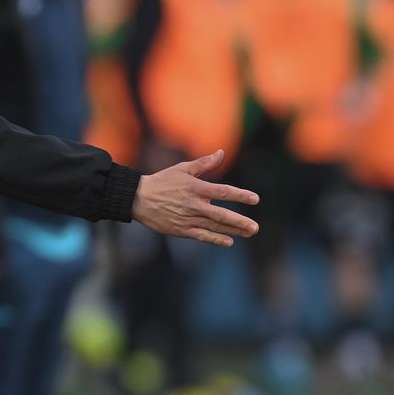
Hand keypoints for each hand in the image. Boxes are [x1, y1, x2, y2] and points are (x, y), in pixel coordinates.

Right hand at [131, 149, 259, 247]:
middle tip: (255, 227)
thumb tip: (222, 152)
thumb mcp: (183, 169)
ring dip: (232, 231)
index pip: (223, 191)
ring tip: (248, 232)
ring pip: (214, 226)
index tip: (255, 199)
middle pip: (221, 214)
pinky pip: (201, 236)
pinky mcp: (181, 230)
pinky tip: (228, 242)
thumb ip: (204, 163)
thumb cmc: (162, 181)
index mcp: (196, 188)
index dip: (240, 195)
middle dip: (240, 221)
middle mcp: (193, 204)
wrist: (138, 198)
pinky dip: (215, 239)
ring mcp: (187, 219)